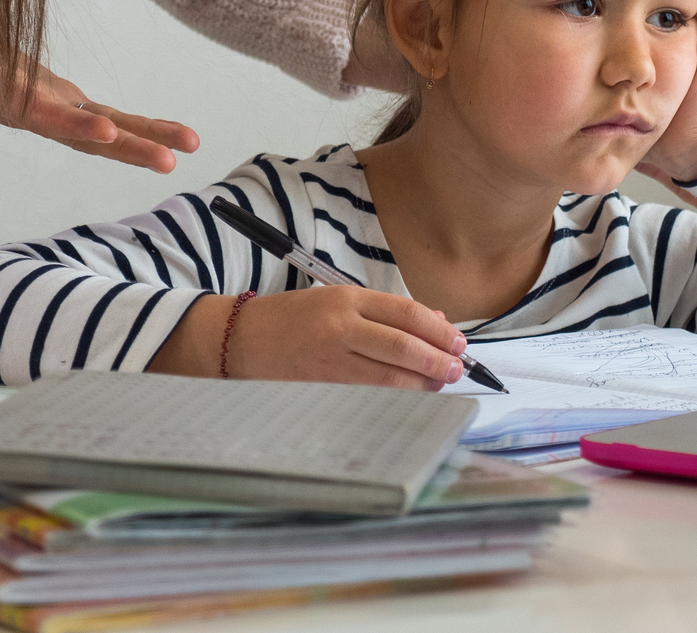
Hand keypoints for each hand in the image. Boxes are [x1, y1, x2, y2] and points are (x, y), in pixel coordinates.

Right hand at [0, 40, 197, 173]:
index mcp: (5, 99)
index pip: (45, 116)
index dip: (74, 122)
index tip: (105, 131)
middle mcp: (34, 112)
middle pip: (89, 134)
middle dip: (131, 147)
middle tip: (171, 161)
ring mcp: (51, 109)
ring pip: (106, 130)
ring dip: (148, 139)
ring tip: (190, 146)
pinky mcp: (61, 101)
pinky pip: (106, 116)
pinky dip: (136, 125)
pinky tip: (170, 135)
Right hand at [190, 288, 467, 388]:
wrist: (239, 340)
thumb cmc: (291, 319)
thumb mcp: (336, 299)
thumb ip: (382, 312)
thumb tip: (433, 324)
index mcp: (345, 299)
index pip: (406, 313)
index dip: (438, 330)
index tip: (457, 342)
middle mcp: (340, 327)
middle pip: (403, 346)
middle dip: (437, 359)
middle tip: (456, 367)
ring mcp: (330, 360)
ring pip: (390, 376)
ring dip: (423, 383)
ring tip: (440, 384)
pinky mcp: (322, 388)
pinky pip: (369, 395)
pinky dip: (397, 397)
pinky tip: (412, 397)